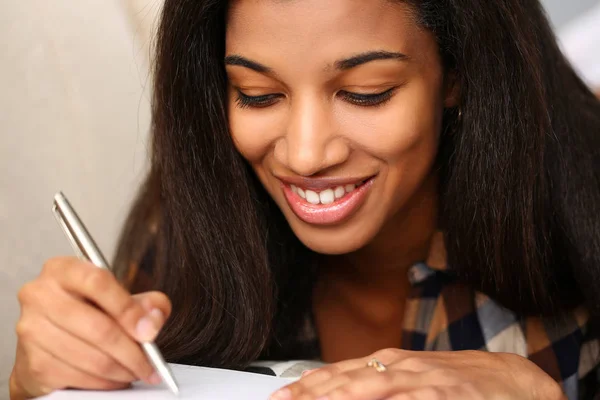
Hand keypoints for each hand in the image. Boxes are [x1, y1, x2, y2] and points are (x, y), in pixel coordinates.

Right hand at [10, 257, 170, 398]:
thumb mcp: (122, 298)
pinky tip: (114, 378)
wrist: (51, 341)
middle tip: (150, 363)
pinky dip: (103, 383)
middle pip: (97, 327)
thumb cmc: (89, 312)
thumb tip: (152, 320)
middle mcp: (40, 295)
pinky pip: (78, 378)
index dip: (128, 309)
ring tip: (136, 370)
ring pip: (91, 358)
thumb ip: (146, 303)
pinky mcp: (32, 362)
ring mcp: (31, 329)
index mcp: (63, 269)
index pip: (98, 282)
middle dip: (132, 352)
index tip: (148, 332)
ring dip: (121, 370)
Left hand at [271, 348, 565, 399]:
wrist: (507, 379)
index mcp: (386, 364)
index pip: (336, 373)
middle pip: (347, 379)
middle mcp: (399, 368)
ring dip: (344, 394)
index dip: (305, 386)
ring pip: (376, 388)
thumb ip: (370, 384)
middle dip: (312, 393)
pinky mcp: (448, 394)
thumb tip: (332, 392)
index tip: (278, 397)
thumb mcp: (406, 380)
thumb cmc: (451, 382)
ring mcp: (423, 380)